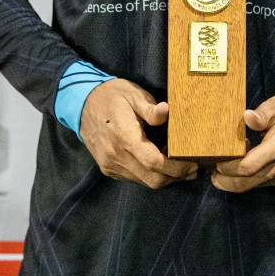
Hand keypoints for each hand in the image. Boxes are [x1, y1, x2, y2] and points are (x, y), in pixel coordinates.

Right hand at [79, 79, 198, 188]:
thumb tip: (167, 112)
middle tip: (191, 169)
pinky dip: (148, 174)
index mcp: (124, 137)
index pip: (155, 162)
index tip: (192, 164)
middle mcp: (116, 156)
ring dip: (163, 177)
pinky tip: (156, 162)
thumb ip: (150, 108)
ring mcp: (110, 164)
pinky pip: (133, 178)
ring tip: (177, 166)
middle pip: (152, 179)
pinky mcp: (107, 168)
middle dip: (175, 177)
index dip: (177, 168)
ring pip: (144, 181)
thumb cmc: (111, 96)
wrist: (81, 103)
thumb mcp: (133, 94)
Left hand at [210, 92, 274, 192]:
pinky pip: (266, 184)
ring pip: (256, 185)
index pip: (248, 166)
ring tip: (226, 168)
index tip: (217, 161)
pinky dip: (252, 179)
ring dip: (238, 180)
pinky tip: (246, 166)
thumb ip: (261, 114)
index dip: (229, 167)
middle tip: (213, 175)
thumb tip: (246, 117)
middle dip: (227, 182)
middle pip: (249, 182)